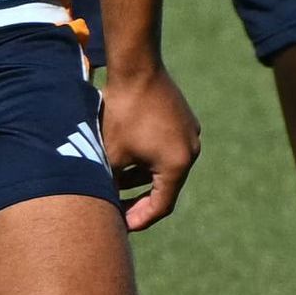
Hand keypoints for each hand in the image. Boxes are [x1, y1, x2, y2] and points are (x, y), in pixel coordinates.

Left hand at [100, 59, 199, 231]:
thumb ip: (111, 183)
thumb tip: (104, 203)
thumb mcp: (112, 154)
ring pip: (164, 167)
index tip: (122, 227)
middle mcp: (191, 151)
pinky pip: (166, 148)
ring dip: (141, 178)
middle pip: (165, 187)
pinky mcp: (183, 119)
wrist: (136, 67)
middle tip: (118, 213)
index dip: (140, 219)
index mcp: (178, 164)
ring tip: (115, 185)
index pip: (161, 205)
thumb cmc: (122, 111)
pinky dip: (147, 158)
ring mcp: (189, 133)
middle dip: (139, 200)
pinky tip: (125, 159)